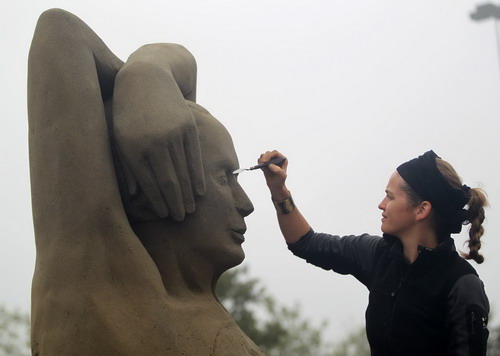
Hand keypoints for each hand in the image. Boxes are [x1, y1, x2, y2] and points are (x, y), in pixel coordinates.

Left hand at [112, 62, 204, 220]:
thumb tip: (133, 195)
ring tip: (191, 210)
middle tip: (182, 219)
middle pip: (169, 181)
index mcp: (132, 147)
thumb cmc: (127, 111)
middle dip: (176, 203)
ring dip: (188, 194)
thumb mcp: (117, 135)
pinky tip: (200, 190)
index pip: (149, 184)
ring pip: (183, 172)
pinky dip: (197, 176)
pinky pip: (195, 157)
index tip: (165, 215)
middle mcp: (153, 142)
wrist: (146, 77)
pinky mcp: (187, 127)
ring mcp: (173, 134)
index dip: (158, 202)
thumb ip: (125, 164)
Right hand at [258, 150, 288, 200]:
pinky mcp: (265, 163)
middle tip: (263, 163)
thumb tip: (270, 165)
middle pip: (268, 153)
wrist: (275, 185)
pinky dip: (259, 163)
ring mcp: (270, 160)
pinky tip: (262, 168)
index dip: (270, 155)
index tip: (267, 161)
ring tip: (262, 166)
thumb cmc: (280, 180)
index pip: (275, 153)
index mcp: (282, 159)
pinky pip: (260, 160)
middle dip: (264, 157)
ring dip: (261, 160)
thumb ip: (277, 170)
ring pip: (263, 155)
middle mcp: (276, 158)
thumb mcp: (281, 176)